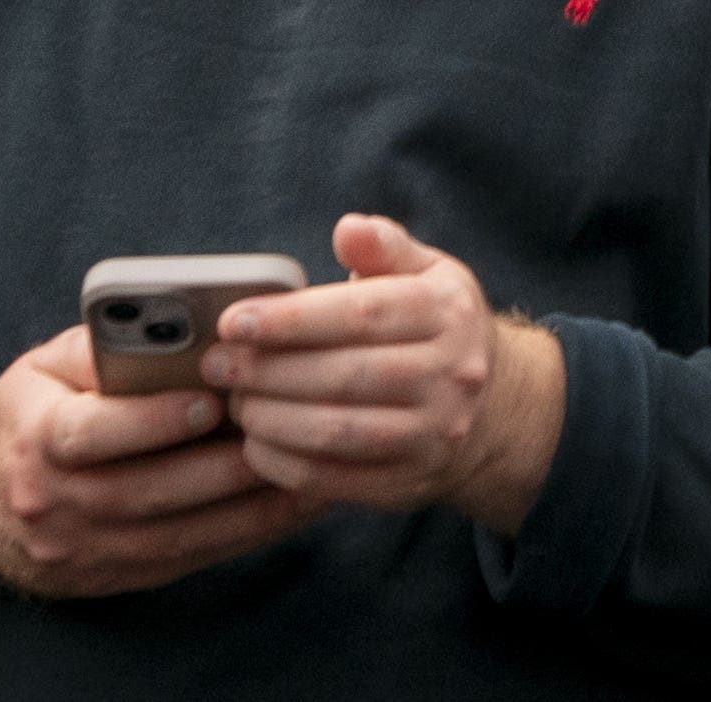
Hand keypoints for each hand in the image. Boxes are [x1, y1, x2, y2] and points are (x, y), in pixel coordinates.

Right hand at [0, 329, 313, 599]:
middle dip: (223, 467)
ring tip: (310, 472)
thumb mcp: (47, 366)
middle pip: (146, 492)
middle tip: (290, 434)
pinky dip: (239, 536)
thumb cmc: (31, 410)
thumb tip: (183, 320)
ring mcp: (78, 550)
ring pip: (174, 535)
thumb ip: (107, 344)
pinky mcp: (106, 578)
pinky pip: (183, 561)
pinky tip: (287, 508)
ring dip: (248, 508)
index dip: (153, 420)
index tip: (212, 400)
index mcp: (33, 438)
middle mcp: (50, 503)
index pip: (91, 434)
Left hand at [206, 215, 566, 533]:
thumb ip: (386, 247)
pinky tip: (255, 444)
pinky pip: (335, 479)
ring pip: (336, 432)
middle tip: (216, 365)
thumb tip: (347, 228)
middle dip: (267, 371)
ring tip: (234, 402)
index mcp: (450, 312)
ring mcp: (435, 434)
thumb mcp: (430, 274)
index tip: (232, 321)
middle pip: (343, 376)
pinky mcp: (410, 482)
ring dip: (270, 419)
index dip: (291, 319)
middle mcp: (452, 374)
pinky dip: (284, 464)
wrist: (494, 411)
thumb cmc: (439, 330)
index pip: (362, 314)